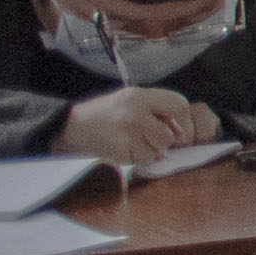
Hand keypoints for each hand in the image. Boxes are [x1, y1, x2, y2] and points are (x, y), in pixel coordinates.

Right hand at [60, 85, 213, 166]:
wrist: (72, 127)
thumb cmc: (106, 114)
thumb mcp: (131, 102)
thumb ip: (158, 111)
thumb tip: (183, 134)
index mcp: (139, 95)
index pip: (179, 105)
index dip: (183, 120)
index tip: (178, 130)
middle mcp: (135, 111)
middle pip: (169, 135)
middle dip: (161, 140)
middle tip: (143, 136)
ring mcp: (128, 131)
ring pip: (159, 149)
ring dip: (149, 150)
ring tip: (131, 141)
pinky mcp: (122, 149)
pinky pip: (145, 159)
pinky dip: (138, 157)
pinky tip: (123, 148)